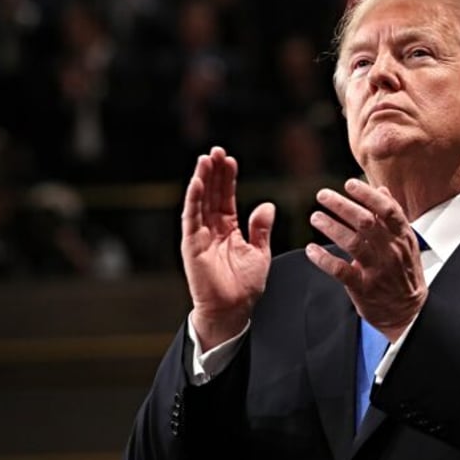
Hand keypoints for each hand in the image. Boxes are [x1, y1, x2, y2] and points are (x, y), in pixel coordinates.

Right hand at [181, 147, 274, 348]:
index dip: (228, 179)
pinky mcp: (192, 245)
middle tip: (216, 150)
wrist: (233, 310)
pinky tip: (197, 181)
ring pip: (200, 201)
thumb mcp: (259, 253)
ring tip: (206, 158)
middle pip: (212, 194)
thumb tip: (267, 205)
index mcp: (228, 229)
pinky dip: (193, 199)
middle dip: (214, 172)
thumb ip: (261, 229)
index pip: (226, 198)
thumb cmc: (244, 286)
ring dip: (202, 179)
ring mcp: (200, 235)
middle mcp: (212, 229)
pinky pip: (191, 218)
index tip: (230, 160)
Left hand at [306, 178, 426, 340]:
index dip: (367, 195)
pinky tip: (311, 249)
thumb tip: (382, 190)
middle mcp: (391, 251)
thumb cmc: (404, 273)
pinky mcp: (363, 288)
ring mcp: (377, 270)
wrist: (408, 312)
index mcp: (402, 237)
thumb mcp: (407, 243)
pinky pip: (340, 270)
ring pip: (353, 243)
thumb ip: (393, 217)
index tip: (349, 184)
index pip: (387, 210)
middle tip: (322, 195)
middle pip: (366, 222)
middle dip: (342, 206)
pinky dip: (324, 259)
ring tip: (315, 217)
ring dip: (331, 227)